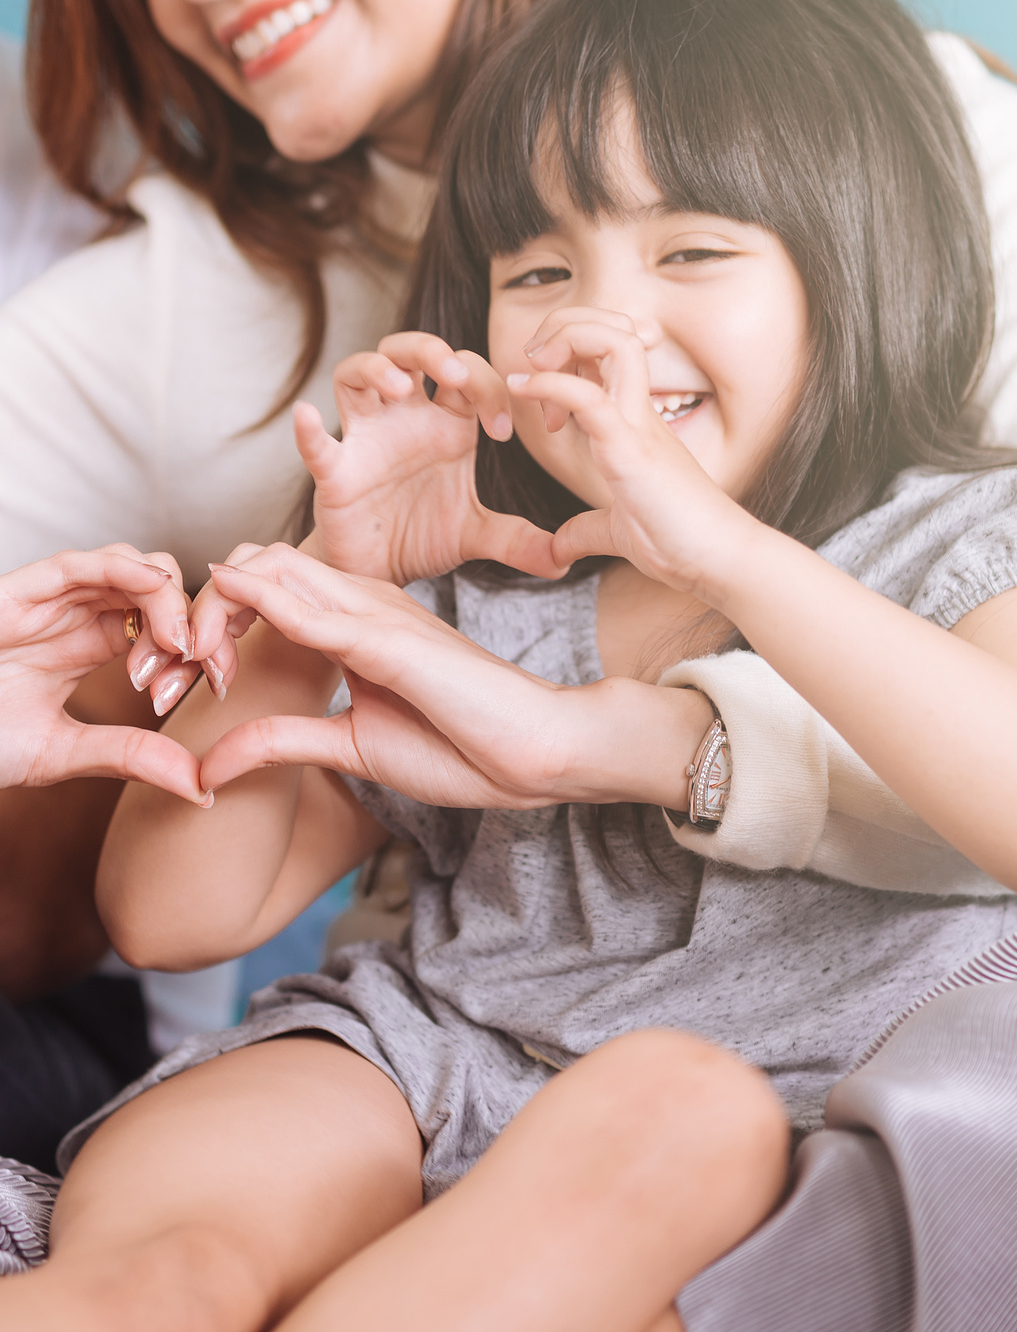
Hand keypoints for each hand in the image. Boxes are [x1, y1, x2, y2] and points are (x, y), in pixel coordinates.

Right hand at [0, 547, 205, 802]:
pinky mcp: (22, 589)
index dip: (203, 647)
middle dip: (198, 620)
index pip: (168, 627)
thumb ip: (129, 758)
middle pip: (163, 592)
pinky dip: (130, 570)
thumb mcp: (64, 753)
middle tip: (211, 663)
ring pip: (135, 567)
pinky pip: (84, 562)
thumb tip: (203, 788)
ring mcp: (52, 600)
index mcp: (94, 647)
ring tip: (183, 645)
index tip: (222, 684)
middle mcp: (79, 617)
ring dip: (171, 598)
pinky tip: (156, 600)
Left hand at [195, 545, 604, 808]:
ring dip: (208, 613)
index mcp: (354, 621)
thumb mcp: (348, 747)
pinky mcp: (392, 640)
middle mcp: (362, 601)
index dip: (206, 625)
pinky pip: (308, 610)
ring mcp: (377, 613)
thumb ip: (281, 741)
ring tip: (181, 667)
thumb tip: (208, 765)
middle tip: (164, 675)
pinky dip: (255, 611)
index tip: (182, 684)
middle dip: (190, 611)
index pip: (259, 589)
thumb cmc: (464, 747)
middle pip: (250, 566)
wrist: (538, 756)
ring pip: (267, 572)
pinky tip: (220, 639)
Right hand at [304, 332, 567, 586]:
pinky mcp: (335, 472)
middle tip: (454, 375)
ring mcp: (365, 439)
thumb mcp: (479, 535)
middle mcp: (404, 420)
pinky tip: (310, 416)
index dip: (488, 387)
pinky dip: (309, 429)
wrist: (378, 573)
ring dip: (377, 369)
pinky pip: (316, 444)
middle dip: (430, 352)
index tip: (503, 432)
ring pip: (357, 375)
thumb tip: (565, 560)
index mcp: (446, 425)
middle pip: (408, 352)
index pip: (466, 374)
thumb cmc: (422, 535)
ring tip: (402, 387)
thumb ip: (521, 540)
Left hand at [506, 310, 751, 602]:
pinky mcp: (632, 449)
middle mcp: (640, 411)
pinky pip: (590, 397)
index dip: (568, 350)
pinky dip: (550, 383)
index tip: (537, 389)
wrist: (720, 561)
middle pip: (611, 328)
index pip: (608, 350)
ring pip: (612, 342)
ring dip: (564, 338)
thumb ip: (586, 531)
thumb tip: (558, 549)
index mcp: (636, 421)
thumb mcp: (618, 532)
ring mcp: (638, 425)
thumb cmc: (680, 542)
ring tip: (533, 365)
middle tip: (533, 360)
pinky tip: (521, 390)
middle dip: (564, 325)